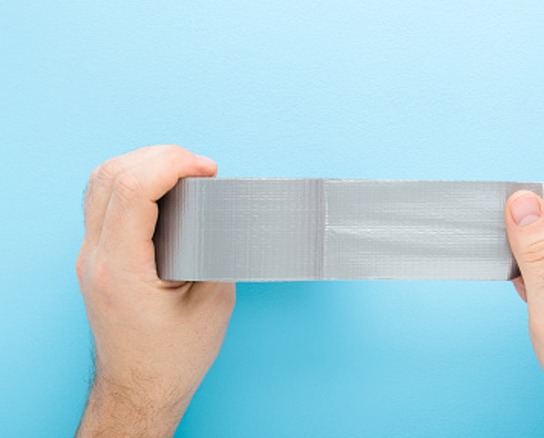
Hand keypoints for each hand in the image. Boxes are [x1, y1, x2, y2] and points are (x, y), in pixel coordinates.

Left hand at [75, 145, 235, 436]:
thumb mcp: (213, 302)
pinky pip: (102, 201)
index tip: (207, 169)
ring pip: (99, 182)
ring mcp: (90, 256)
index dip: (172, 164)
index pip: (131, 190)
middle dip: (160, 157)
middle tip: (200, 167)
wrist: (140, 388)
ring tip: (182, 171)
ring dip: (142, 164)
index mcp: (122, 269)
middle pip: (110, 175)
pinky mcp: (96, 257)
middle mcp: (96, 257)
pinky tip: (161, 189)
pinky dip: (132, 182)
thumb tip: (221, 209)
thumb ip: (217, 249)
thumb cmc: (174, 357)